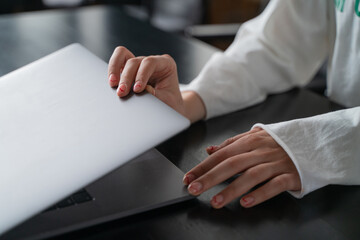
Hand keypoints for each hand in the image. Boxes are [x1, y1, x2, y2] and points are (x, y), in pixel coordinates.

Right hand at [108, 46, 184, 115]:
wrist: (170, 107)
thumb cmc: (171, 103)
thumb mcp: (168, 101)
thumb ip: (158, 95)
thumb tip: (145, 90)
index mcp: (166, 64)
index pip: (150, 63)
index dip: (142, 75)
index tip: (137, 90)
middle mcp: (151, 61)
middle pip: (134, 61)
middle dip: (126, 77)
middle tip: (122, 92)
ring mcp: (139, 64)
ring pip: (122, 56)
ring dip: (115, 70)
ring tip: (112, 84)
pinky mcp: (129, 70)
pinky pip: (117, 62)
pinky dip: (113, 71)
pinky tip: (112, 83)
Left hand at [183, 127, 300, 207]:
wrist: (313, 143)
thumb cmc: (279, 143)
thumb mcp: (255, 138)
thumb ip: (232, 144)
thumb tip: (210, 150)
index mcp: (251, 141)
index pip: (222, 154)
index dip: (204, 166)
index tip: (189, 177)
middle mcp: (262, 151)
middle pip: (232, 164)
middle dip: (210, 177)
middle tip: (194, 189)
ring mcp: (277, 163)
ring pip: (251, 176)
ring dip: (231, 189)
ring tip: (216, 202)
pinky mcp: (291, 175)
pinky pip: (274, 185)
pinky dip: (259, 194)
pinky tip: (246, 203)